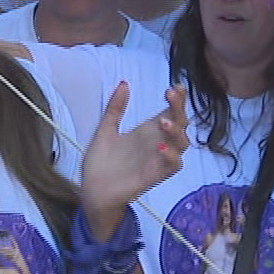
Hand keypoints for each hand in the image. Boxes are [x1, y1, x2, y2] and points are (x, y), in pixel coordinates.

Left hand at [79, 82, 188, 221]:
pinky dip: (171, 156)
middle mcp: (157, 143)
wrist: (91, 191)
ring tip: (162, 122)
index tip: (175, 86)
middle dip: (179, 108)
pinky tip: (161, 147)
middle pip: (180, 124)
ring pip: (182, 144)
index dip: (177, 100)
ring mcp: (158, 160)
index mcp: (147, 132)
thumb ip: (115, 108)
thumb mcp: (105, 130)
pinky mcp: (155, 176)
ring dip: (176, 131)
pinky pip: (174, 166)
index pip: (170, 112)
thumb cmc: (100, 163)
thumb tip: (123, 83)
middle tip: (170, 95)